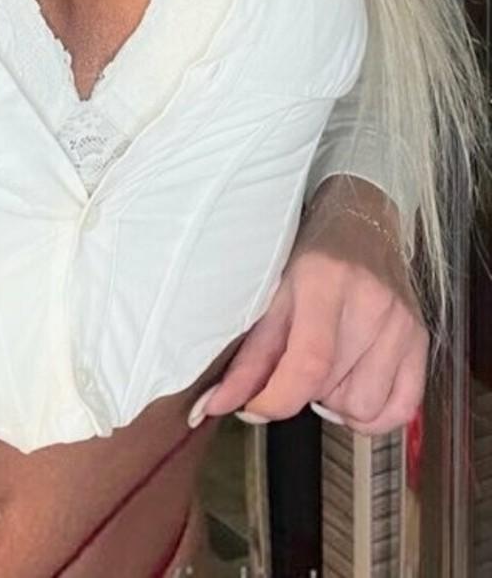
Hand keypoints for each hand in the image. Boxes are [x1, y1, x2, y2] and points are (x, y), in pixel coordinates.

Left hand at [186, 177, 428, 435]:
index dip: (277, 398)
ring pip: (363, 408)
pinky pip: (400, 410)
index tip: (253, 407)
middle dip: (300, 391)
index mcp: (324, 282)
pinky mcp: (421, 340)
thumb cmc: (308, 256)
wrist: (360, 225)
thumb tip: (218, 404)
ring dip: (335, 402)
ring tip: (325, 368)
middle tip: (294, 362)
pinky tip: (352, 388)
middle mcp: (370, 303)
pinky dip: (371, 415)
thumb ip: (249, 354)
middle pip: (331, 389)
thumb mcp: (270, 292)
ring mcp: (401, 324)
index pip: (308, 363)